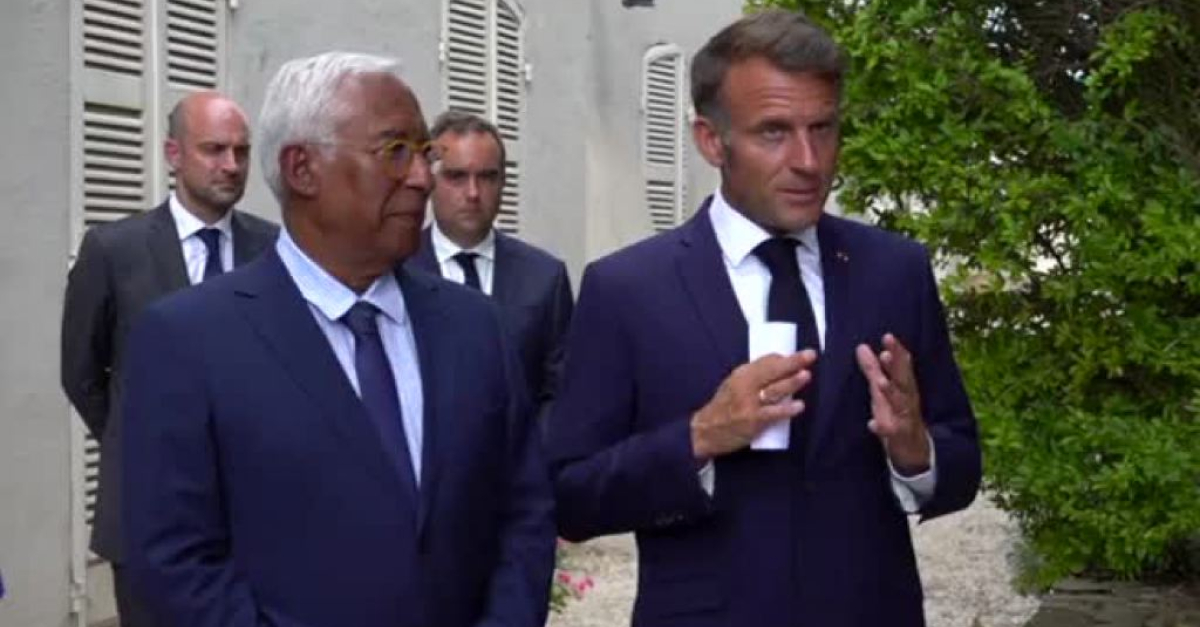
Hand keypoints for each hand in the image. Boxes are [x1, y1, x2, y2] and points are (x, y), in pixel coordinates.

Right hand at [690, 350, 817, 460]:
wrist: (705, 431)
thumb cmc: (722, 408)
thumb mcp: (732, 385)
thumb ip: (752, 378)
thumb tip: (777, 369)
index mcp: (740, 374)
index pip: (764, 361)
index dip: (782, 358)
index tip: (797, 356)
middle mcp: (745, 386)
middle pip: (772, 371)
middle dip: (793, 362)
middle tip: (810, 355)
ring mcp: (749, 403)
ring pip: (774, 390)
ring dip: (792, 382)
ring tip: (806, 375)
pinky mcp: (753, 421)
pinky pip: (773, 413)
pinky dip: (787, 409)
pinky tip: (799, 406)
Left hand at [856, 334, 929, 474]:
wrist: (915, 449)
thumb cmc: (897, 414)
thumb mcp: (884, 391)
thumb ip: (873, 370)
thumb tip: (861, 347)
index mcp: (904, 387)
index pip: (903, 366)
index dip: (897, 351)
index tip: (888, 336)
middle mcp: (907, 399)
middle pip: (903, 380)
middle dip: (895, 366)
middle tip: (886, 352)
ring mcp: (904, 418)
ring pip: (899, 404)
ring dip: (891, 392)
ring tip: (881, 382)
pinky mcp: (898, 436)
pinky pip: (891, 431)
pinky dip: (882, 427)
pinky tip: (873, 424)